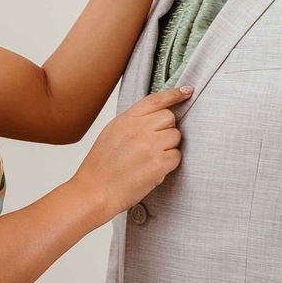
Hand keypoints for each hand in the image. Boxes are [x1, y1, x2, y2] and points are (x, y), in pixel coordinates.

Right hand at [76, 88, 185, 214]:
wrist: (95, 191)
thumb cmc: (100, 168)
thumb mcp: (111, 134)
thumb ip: (132, 123)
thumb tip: (155, 119)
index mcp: (125, 120)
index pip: (155, 100)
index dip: (173, 94)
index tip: (186, 91)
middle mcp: (138, 129)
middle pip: (169, 118)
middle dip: (167, 129)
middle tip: (155, 143)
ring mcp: (149, 146)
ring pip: (176, 136)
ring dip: (169, 147)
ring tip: (151, 158)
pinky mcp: (158, 164)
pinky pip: (177, 156)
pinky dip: (169, 163)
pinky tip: (154, 169)